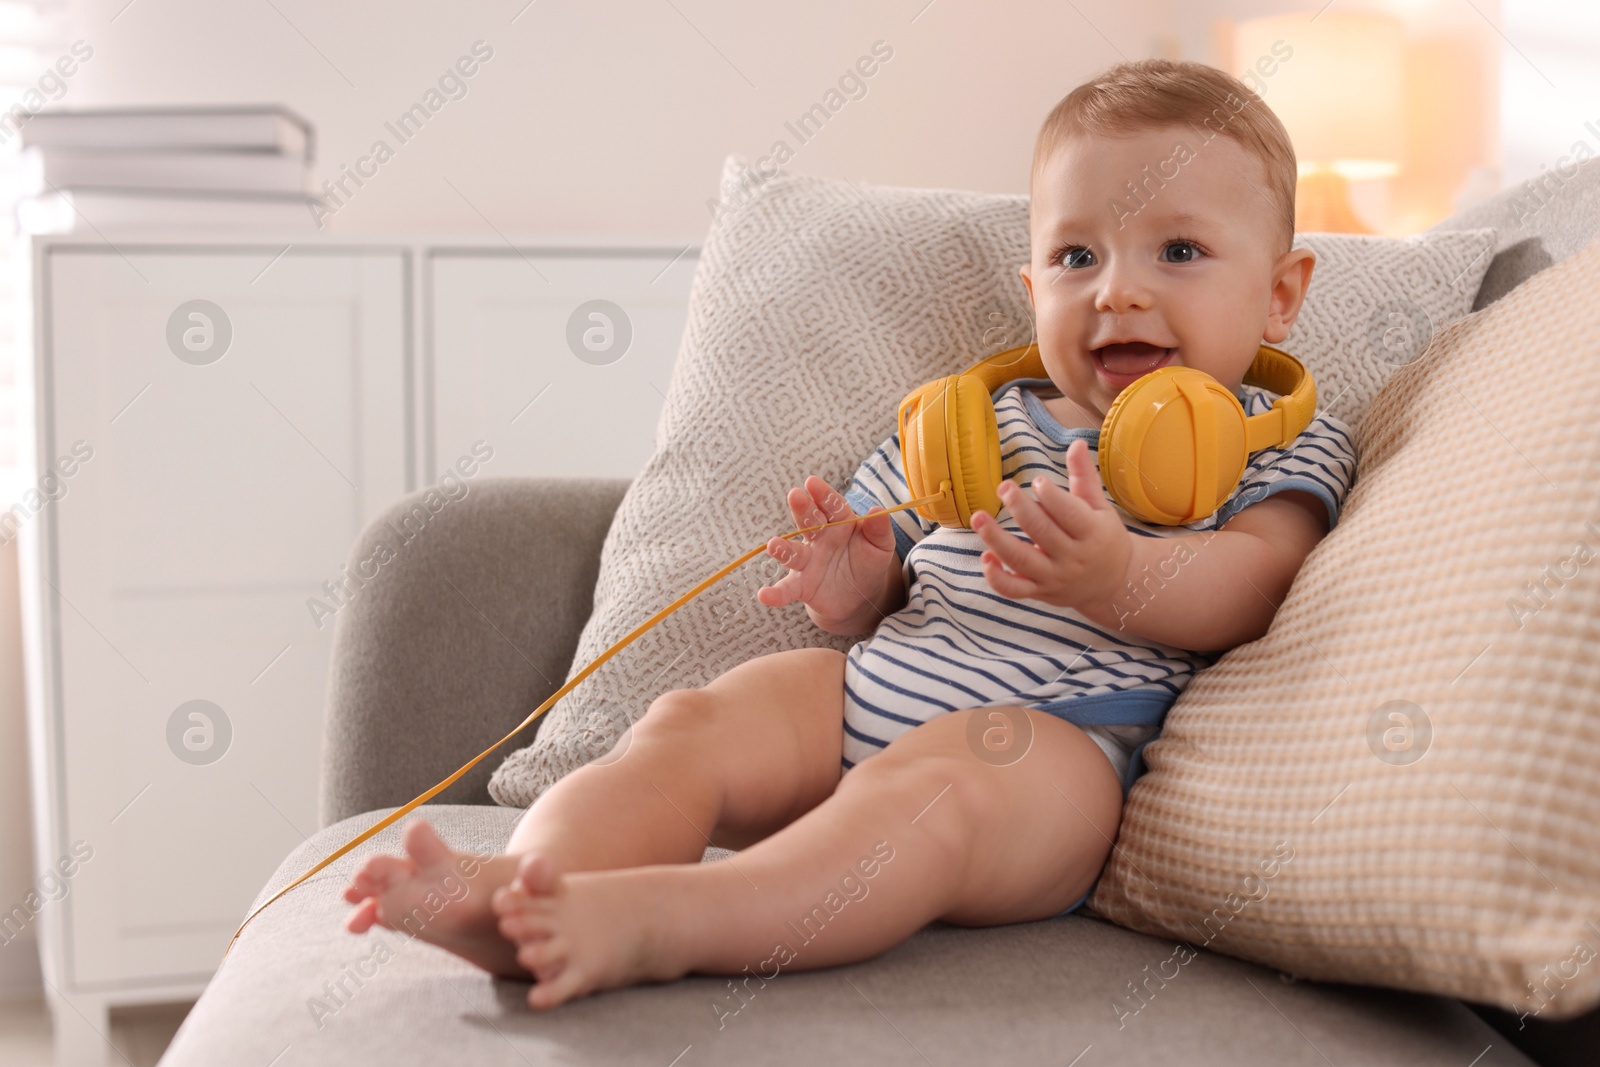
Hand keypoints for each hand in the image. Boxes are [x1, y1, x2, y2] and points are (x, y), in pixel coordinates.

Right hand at [756, 475, 894, 626]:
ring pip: (793, 553)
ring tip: (774, 545)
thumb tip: (876, 510)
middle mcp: (819, 539)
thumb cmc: (868, 563)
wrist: (860, 596)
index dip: (823, 495)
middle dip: (802, 509)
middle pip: (808, 522)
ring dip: (782, 549)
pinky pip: (787, 589)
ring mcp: (807, 561)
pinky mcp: (801, 585)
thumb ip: (879, 529)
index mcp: (839, 523)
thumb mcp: (880, 547)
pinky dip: (776, 593)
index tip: (812, 482)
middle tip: (794, 495)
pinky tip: (765, 595)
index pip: (831, 506)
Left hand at [971, 438, 1131, 611]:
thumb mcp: (1100, 507)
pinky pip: (1014, 590)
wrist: (1115, 583)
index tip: (1036, 481)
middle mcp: (1072, 557)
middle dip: (1020, 508)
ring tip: (978, 516)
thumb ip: (1084, 476)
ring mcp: (1054, 577)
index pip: (1068, 512)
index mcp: (1091, 532)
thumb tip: (1075, 443)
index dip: (1050, 495)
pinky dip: (996, 577)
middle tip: (1003, 487)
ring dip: (996, 539)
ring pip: (1022, 560)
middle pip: (1042, 532)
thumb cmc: (1103, 537)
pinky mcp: (1039, 592)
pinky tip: (985, 556)